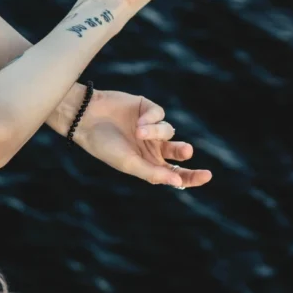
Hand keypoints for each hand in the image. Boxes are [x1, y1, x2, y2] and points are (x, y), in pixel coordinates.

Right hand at [72, 88, 211, 188]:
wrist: (86, 118)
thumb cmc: (104, 145)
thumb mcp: (129, 163)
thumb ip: (153, 173)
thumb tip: (178, 183)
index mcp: (147, 164)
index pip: (175, 173)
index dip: (192, 176)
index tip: (206, 176)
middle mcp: (151, 147)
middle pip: (178, 152)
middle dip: (183, 151)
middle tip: (185, 151)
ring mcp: (150, 127)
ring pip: (168, 130)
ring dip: (156, 132)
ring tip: (139, 131)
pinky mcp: (146, 109)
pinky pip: (160, 114)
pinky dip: (151, 118)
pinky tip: (138, 121)